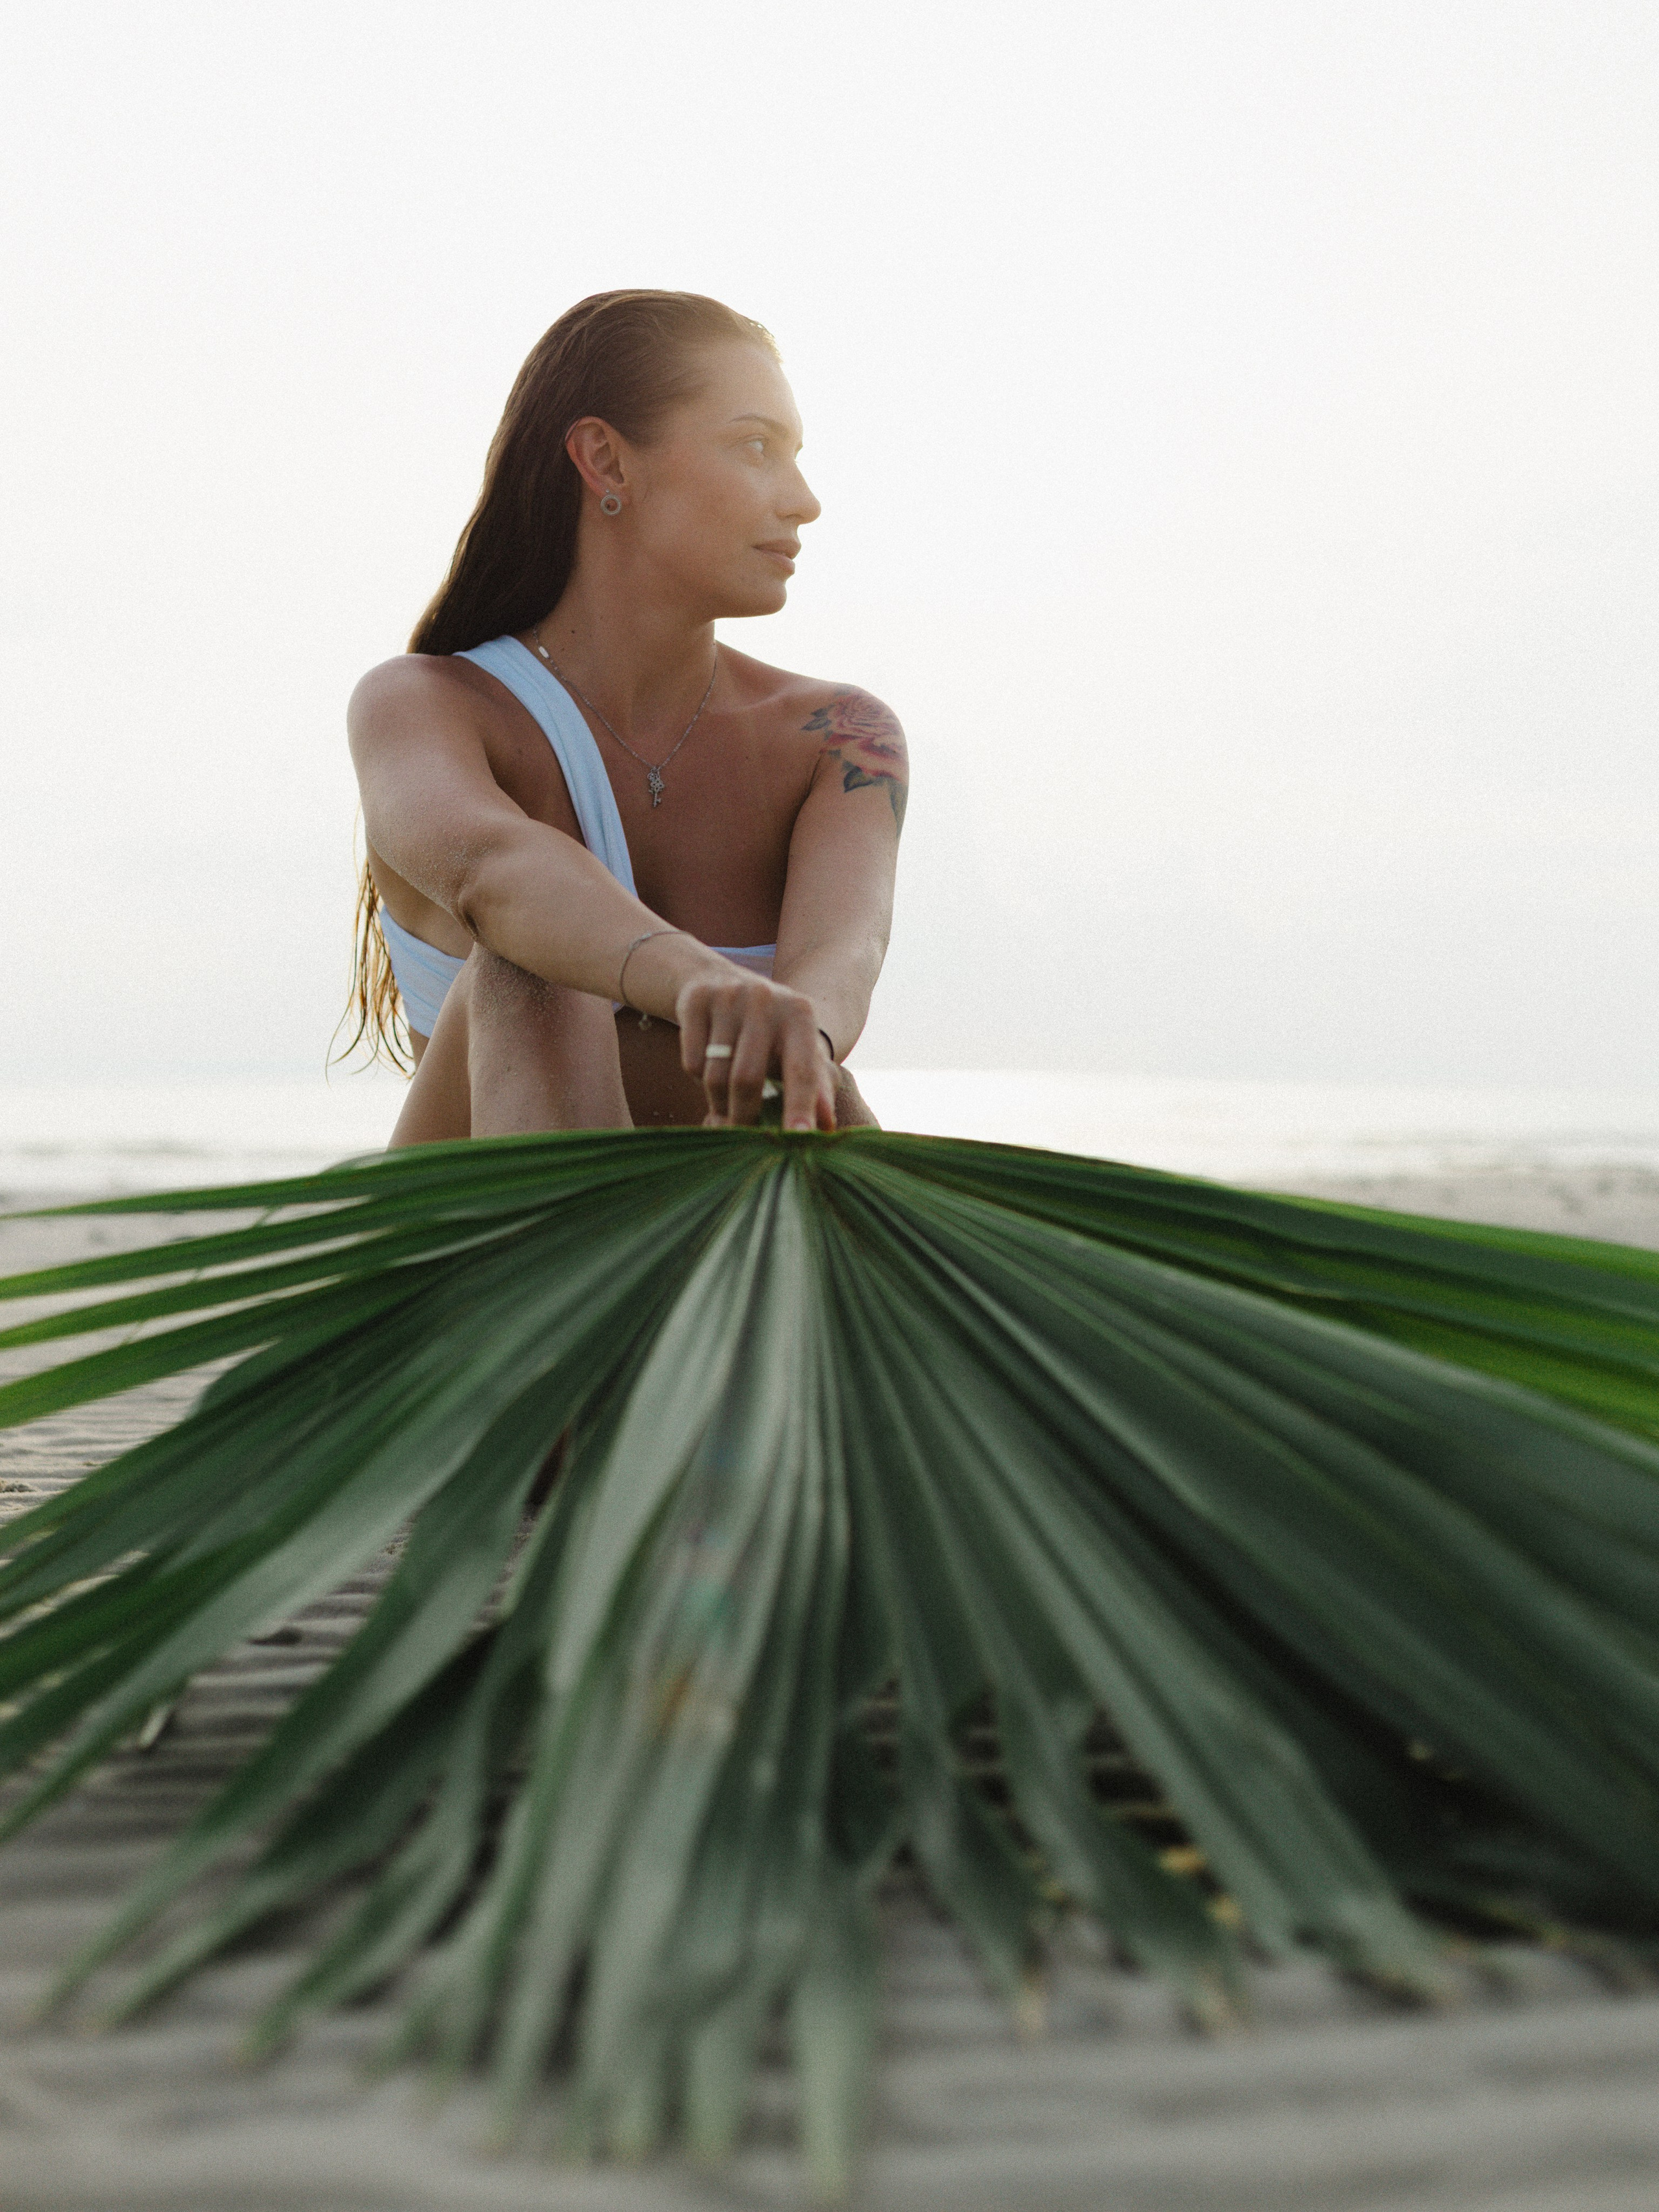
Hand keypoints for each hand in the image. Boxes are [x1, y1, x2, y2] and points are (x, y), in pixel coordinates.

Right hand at [676, 971, 836, 1131]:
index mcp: (800, 1015)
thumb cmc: (769, 1029)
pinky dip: (698, 1079)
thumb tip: (826, 1128)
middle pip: (747, 1079)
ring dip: (719, 1103)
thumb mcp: (796, 1048)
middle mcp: (766, 1000)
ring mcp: (729, 997)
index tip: (798, 1136)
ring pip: (715, 1076)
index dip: (800, 1106)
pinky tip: (709, 1066)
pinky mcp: (696, 999)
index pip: (802, 1070)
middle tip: (741, 1134)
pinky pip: (692, 1063)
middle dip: (743, 1116)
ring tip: (725, 1103)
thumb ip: (815, 1086)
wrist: (719, 979)